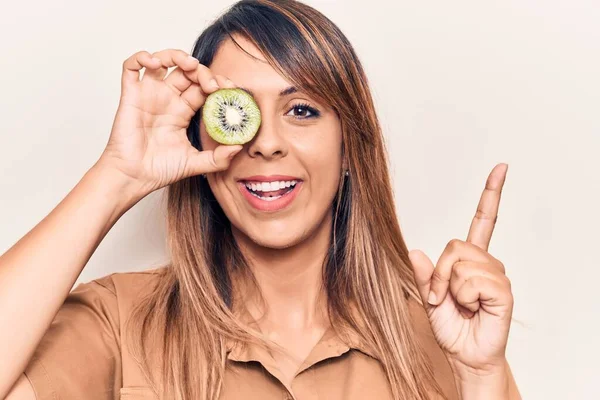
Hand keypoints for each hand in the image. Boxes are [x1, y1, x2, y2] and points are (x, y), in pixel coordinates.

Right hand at [97, 49, 242, 197]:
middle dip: (202, 71)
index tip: (229, 89)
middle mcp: (167, 99)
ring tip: (189, 64)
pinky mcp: (130, 95)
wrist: (134, 177)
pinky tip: (154, 62)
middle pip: (186, 71)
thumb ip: (218, 158)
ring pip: (162, 61)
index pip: (202, 86)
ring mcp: (149, 95)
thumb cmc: (159, 170)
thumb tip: (240, 147)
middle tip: (212, 84)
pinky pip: (131, 67)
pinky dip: (141, 57)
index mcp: (183, 111)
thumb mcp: (196, 164)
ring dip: (176, 55)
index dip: (216, 82)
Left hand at [408, 164, 512, 385]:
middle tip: (440, 296)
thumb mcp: (427, 297)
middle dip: (439, 273)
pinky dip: (463, 298)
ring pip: (461, 264)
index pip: (484, 220)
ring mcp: (496, 276)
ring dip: (449, 288)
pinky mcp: (502, 292)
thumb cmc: (451, 326)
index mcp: (471, 259)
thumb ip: (422, 274)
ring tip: (459, 305)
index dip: (491, 194)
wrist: (464, 355)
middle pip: (455, 245)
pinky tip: (473, 309)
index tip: (501, 168)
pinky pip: (473, 281)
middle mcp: (486, 263)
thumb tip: (414, 250)